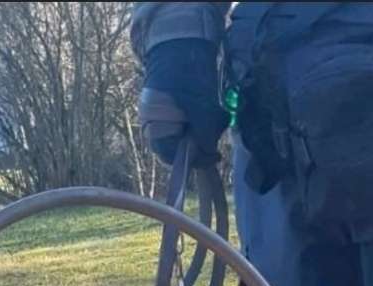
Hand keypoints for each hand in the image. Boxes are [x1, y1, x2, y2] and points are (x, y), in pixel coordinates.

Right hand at [140, 39, 228, 165]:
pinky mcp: (178, 108)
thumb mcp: (199, 105)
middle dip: (202, 141)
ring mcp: (167, 116)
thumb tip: (209, 154)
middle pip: (181, 146)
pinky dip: (206, 119)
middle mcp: (157, 125)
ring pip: (190, 135)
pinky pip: (193, 123)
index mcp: (154, 127)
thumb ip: (204, 132)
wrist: (184, 39)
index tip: (213, 156)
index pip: (171, 155)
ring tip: (219, 116)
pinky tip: (215, 110)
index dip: (192, 159)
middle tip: (218, 130)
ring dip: (207, 129)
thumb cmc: (187, 72)